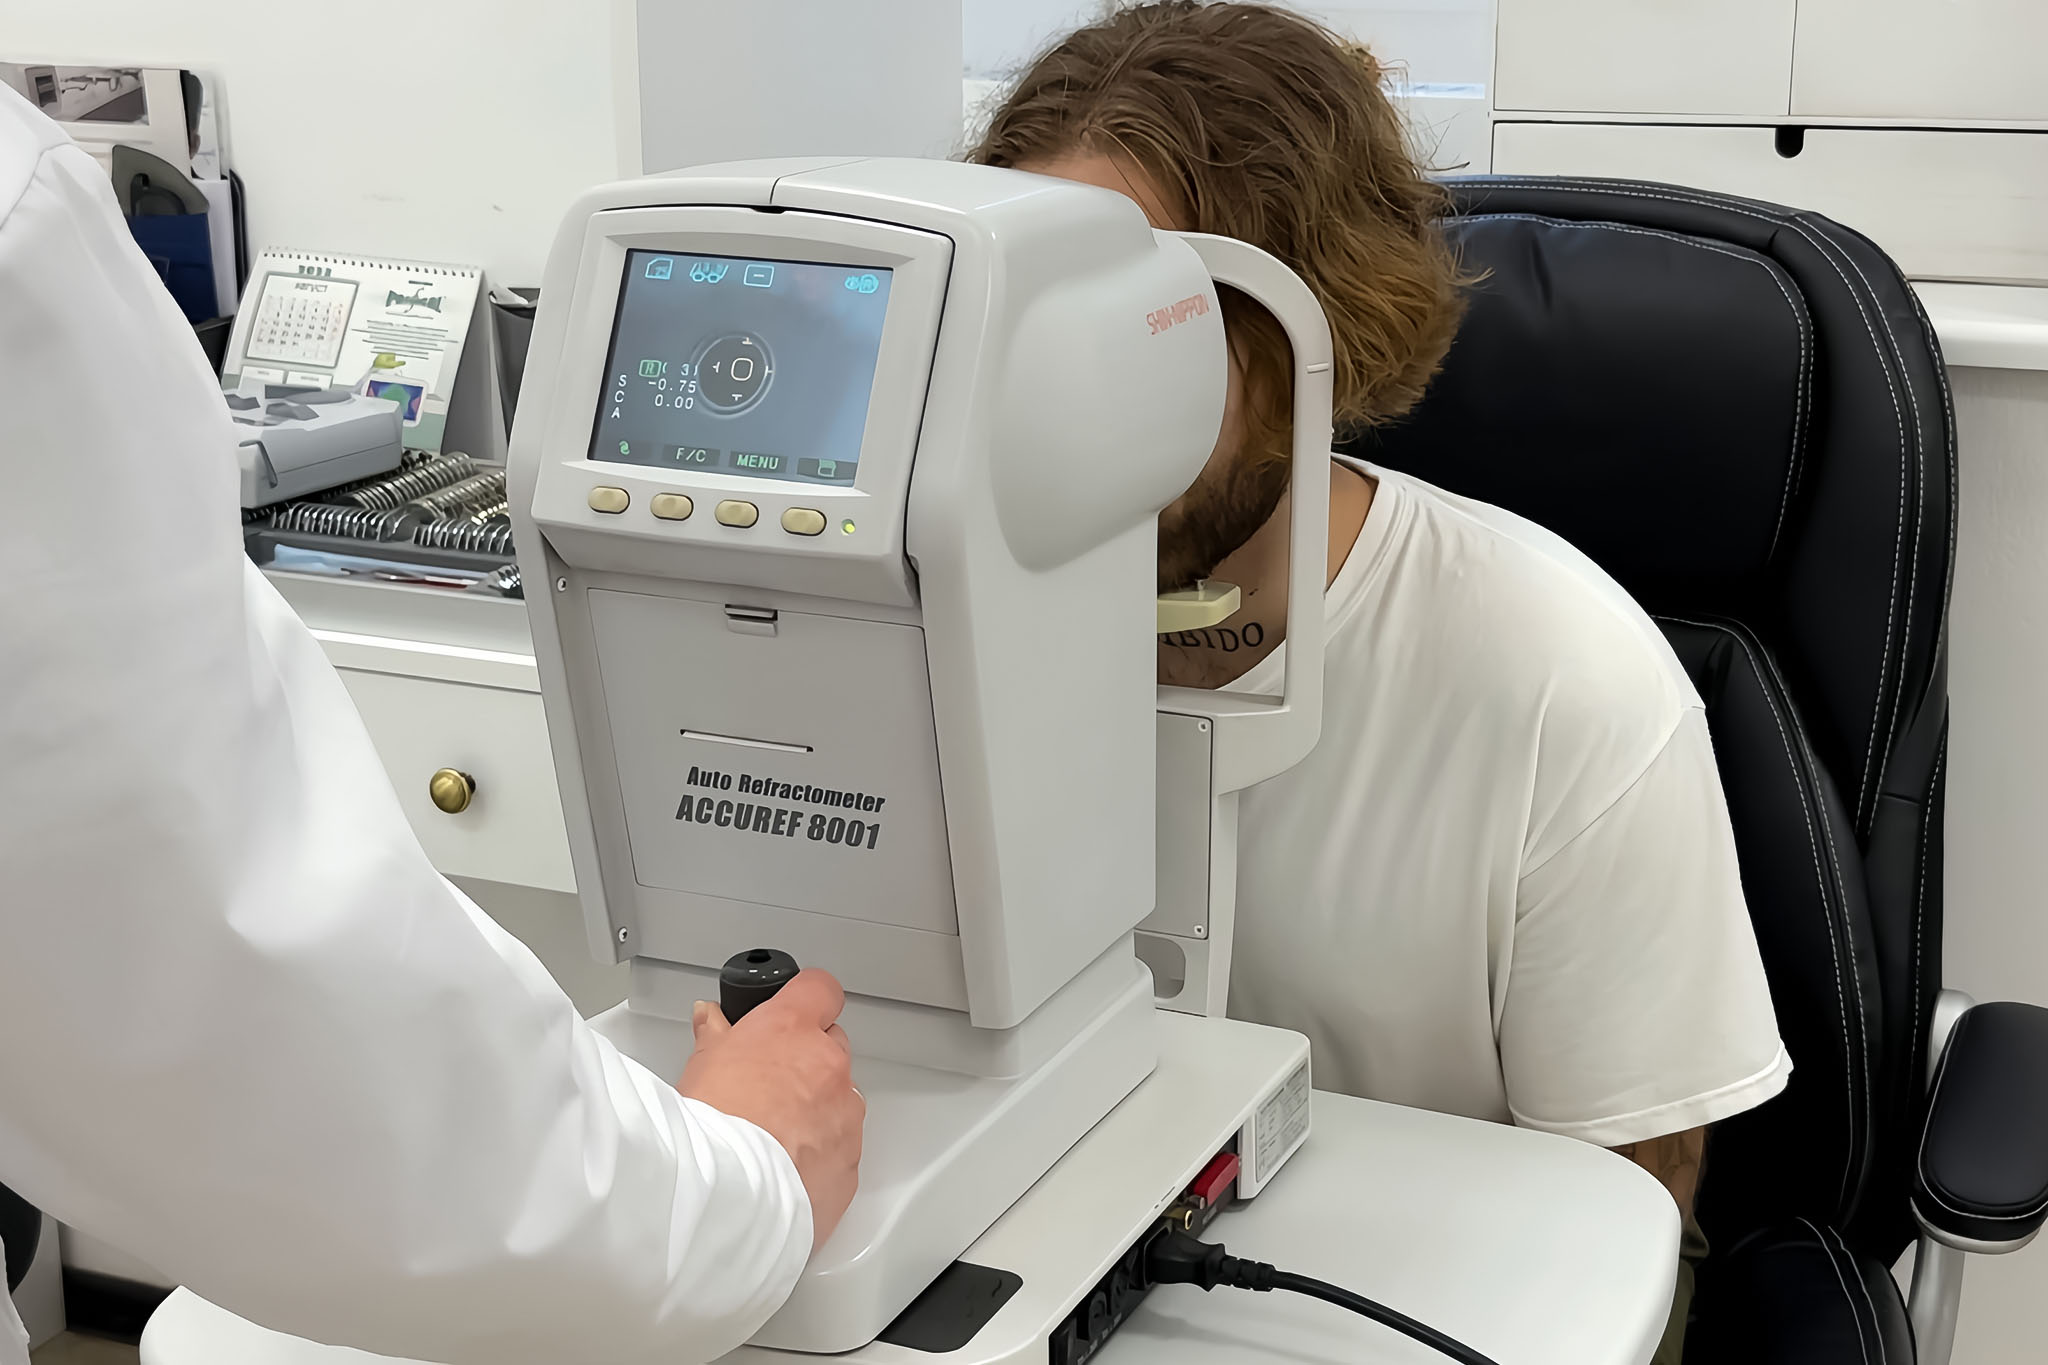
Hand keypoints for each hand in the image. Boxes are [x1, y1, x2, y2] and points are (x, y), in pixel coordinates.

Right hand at [678, 969, 863, 1249]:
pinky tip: (786, 1168)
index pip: (820, 989)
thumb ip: (714, 1035)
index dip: (807, 1000)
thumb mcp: (699, 1067)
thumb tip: (711, 1019)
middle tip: (770, 1084)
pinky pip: (842, 1148)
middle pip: (832, 1046)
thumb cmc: (710, 1128)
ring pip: (842, 1099)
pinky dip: (822, 1154)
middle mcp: (829, 1066)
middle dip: (808, 1060)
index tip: (795, 1011)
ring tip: (775, 1134)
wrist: (728, 1196)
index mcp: (793, 1031)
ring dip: (818, 1109)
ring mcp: (846, 1115)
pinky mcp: (850, 1163)